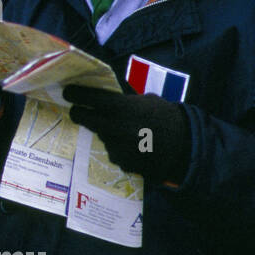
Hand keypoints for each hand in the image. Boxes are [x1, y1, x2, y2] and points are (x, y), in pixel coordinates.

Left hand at [63, 85, 190, 184]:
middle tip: (78, 112)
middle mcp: (114, 127)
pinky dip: (118, 147)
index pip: (88, 98)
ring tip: (126, 131)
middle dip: (79, 114)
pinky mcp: (121, 162)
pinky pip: (112, 151)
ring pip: (101, 136)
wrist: (186, 146)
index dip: (75, 94)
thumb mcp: (147, 101)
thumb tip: (103, 96)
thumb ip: (124, 100)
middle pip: (83, 118)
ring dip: (106, 133)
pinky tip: (133, 145)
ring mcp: (116, 146)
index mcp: (121, 107)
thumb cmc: (167, 118)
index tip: (68, 92)